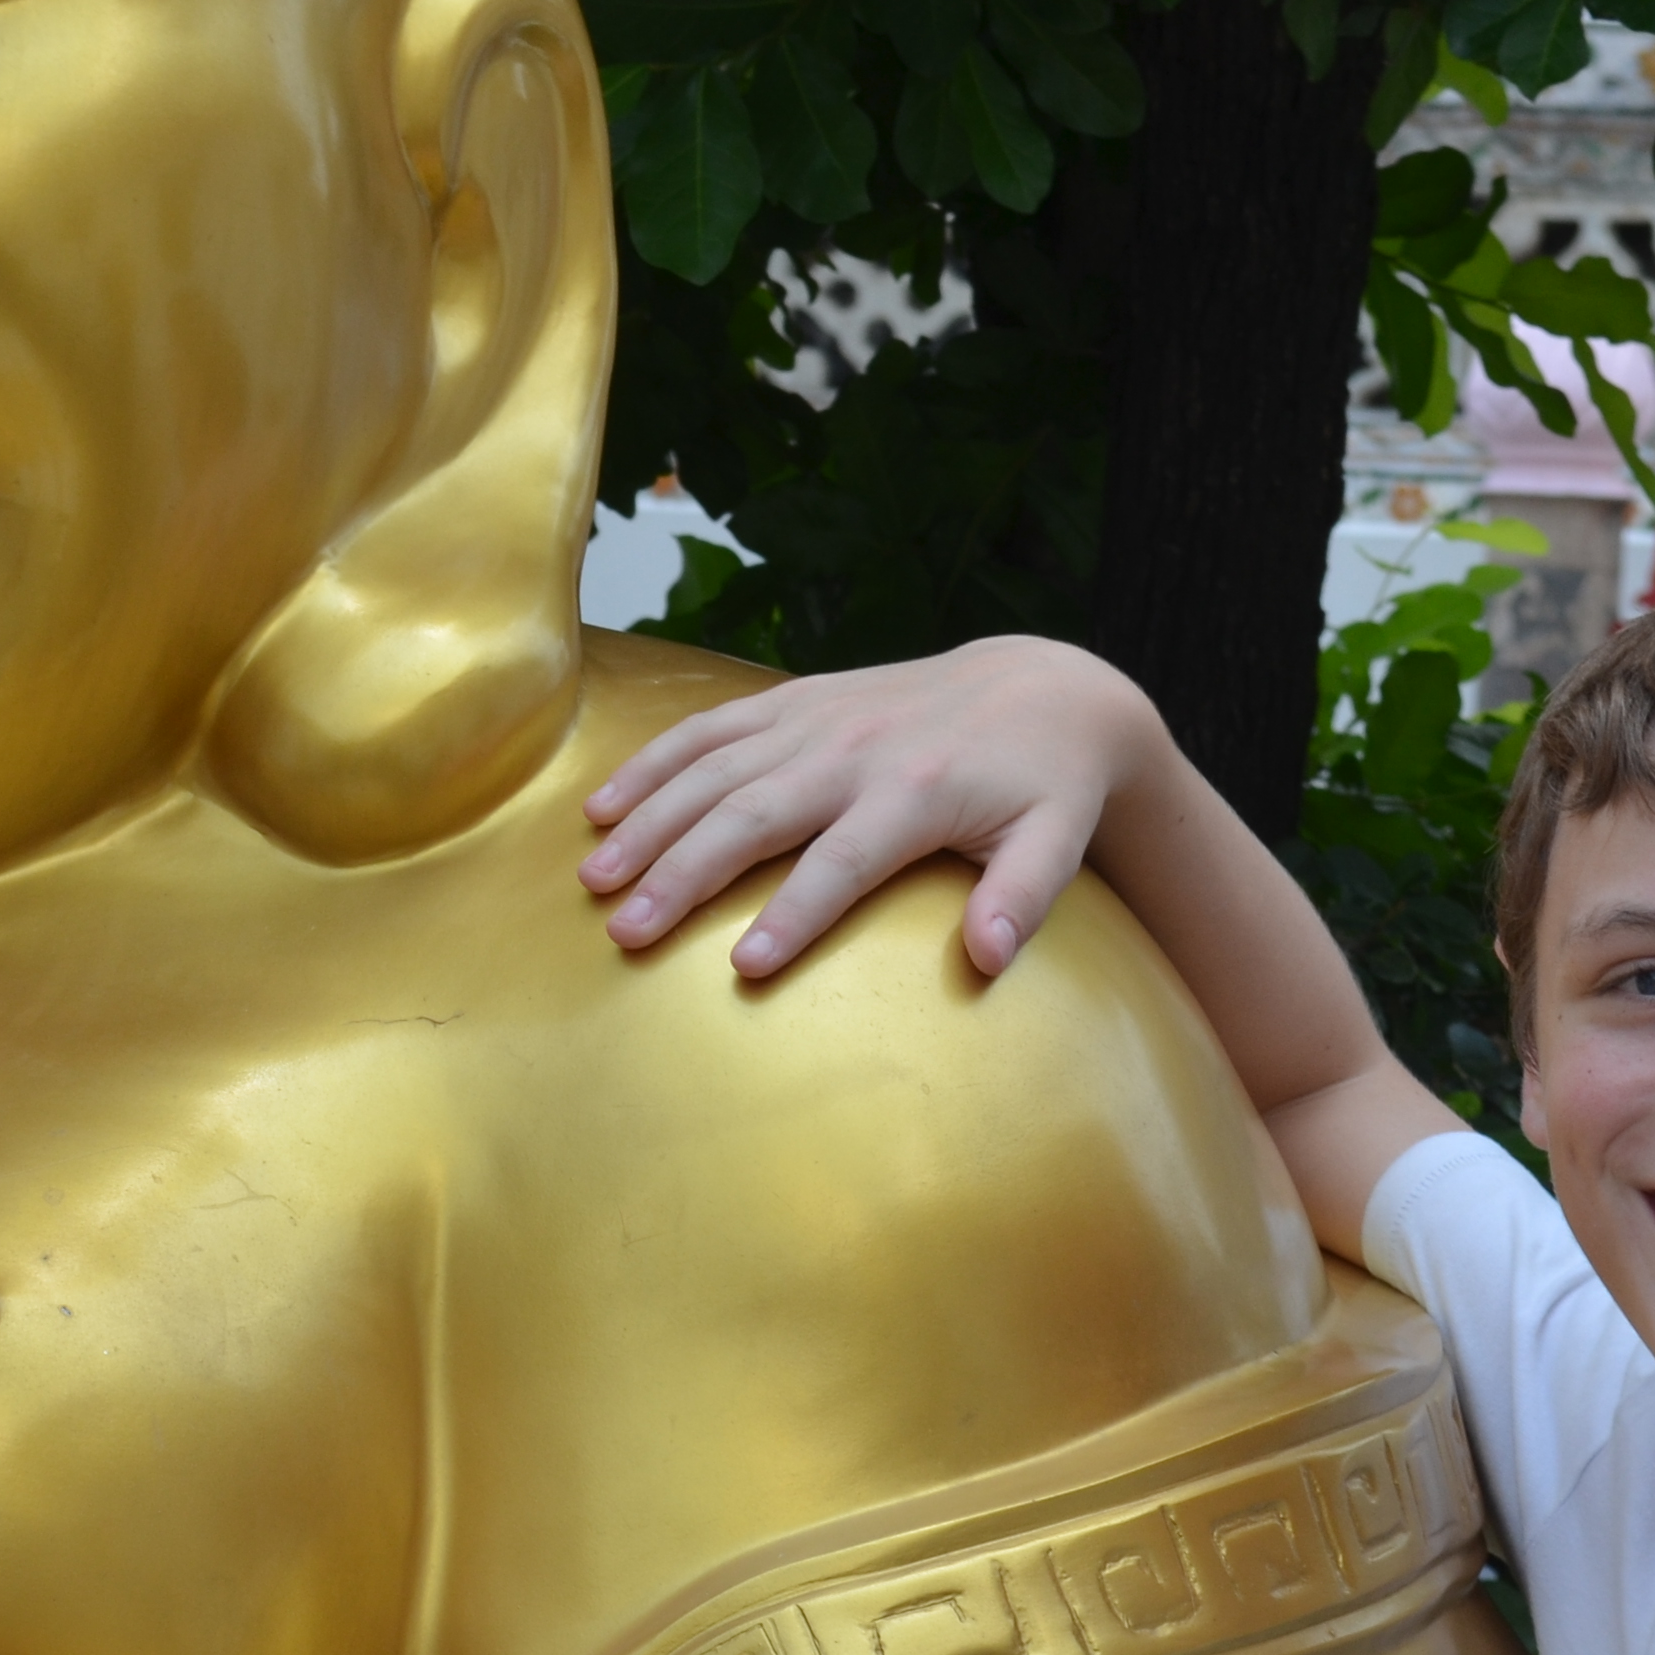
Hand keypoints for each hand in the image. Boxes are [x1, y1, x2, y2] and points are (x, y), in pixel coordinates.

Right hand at [578, 638, 1165, 980]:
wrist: (1042, 685)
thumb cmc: (1046, 785)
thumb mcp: (1058, 840)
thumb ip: (1024, 896)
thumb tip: (991, 958)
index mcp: (918, 790)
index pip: (845, 861)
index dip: (795, 914)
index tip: (743, 968)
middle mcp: (854, 748)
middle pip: (753, 814)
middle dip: (684, 874)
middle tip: (627, 932)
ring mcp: (815, 718)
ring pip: (713, 769)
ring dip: (649, 822)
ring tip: (595, 879)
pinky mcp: (793, 701)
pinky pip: (708, 728)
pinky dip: (651, 763)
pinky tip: (601, 806)